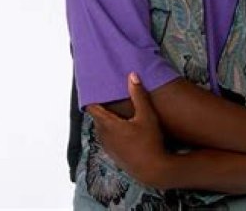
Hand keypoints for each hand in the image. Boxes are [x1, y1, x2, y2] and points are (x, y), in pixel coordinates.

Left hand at [87, 72, 167, 186]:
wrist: (154, 170)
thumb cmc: (150, 141)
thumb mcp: (147, 115)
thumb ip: (138, 94)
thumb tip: (132, 75)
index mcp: (108, 125)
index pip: (92, 108)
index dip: (92, 98)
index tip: (96, 89)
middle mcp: (104, 136)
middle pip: (97, 118)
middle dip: (102, 108)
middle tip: (110, 97)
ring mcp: (108, 147)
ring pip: (102, 129)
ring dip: (106, 121)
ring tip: (117, 112)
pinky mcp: (113, 155)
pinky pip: (107, 139)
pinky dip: (111, 132)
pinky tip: (124, 130)